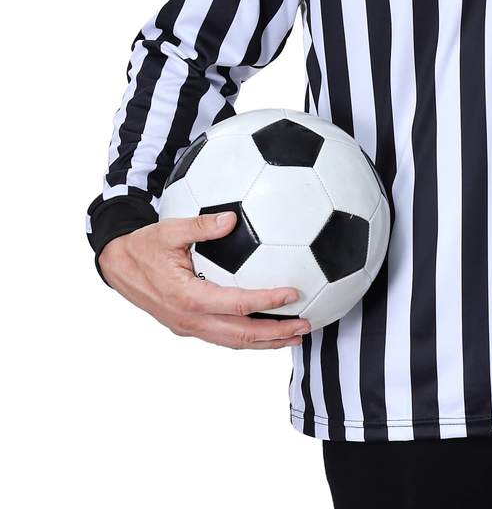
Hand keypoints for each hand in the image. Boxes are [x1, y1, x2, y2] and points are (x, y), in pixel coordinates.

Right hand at [97, 210, 311, 348]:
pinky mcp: (188, 326)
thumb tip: (231, 218)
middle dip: (275, 333)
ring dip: (265, 342)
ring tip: (295, 336)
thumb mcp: (169, 230)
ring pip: (233, 342)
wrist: (117, 266)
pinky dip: (248, 338)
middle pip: (240, 334)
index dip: (267, 301)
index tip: (293, 293)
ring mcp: (188, 327)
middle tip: (306, 325)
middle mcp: (189, 319)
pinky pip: (223, 338)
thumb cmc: (144, 245)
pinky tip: (267, 331)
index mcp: (188, 297)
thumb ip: (201, 225)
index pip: (236, 304)